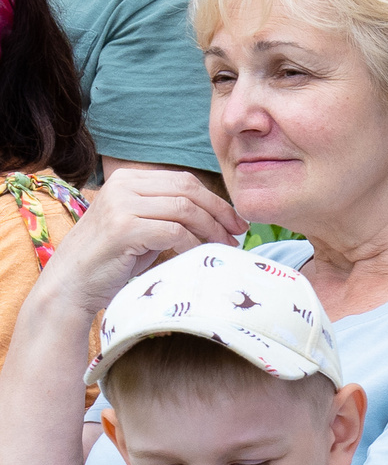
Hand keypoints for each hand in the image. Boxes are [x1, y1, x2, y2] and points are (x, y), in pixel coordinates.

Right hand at [34, 168, 243, 320]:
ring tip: (225, 246)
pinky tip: (199, 256)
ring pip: (185, 209)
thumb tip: (220, 215)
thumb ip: (170, 213)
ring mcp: (121, 205)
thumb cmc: (113, 259)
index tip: (236, 221)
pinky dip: (193, 244)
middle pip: (188, 190)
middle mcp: (122, 186)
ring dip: (211, 229)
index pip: (184, 181)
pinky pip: (174, 231)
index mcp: (127, 179)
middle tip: (239, 233)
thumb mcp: (144, 227)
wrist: (71, 284)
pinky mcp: (124, 228)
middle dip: (220, 212)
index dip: (216, 200)